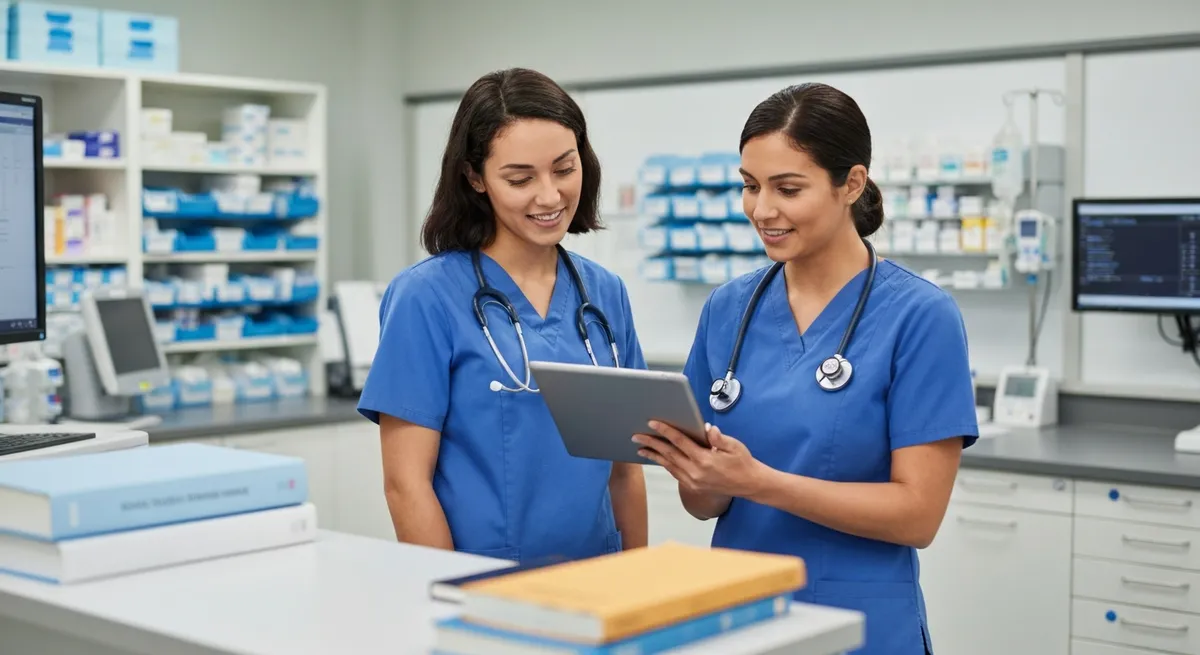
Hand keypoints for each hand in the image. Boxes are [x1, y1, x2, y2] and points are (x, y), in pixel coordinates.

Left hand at [633, 421, 766, 497]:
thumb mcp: (734, 446)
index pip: (680, 442)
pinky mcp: (693, 487)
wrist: (750, 484)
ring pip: (669, 466)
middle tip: (636, 436)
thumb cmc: (742, 462)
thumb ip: (718, 437)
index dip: (665, 431)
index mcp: (705, 460)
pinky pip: (675, 473)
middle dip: (651, 444)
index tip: (652, 423)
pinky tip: (659, 458)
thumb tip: (706, 428)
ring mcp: (693, 482)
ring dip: (654, 456)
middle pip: (669, 454)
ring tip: (641, 448)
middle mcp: (696, 472)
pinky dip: (665, 465)